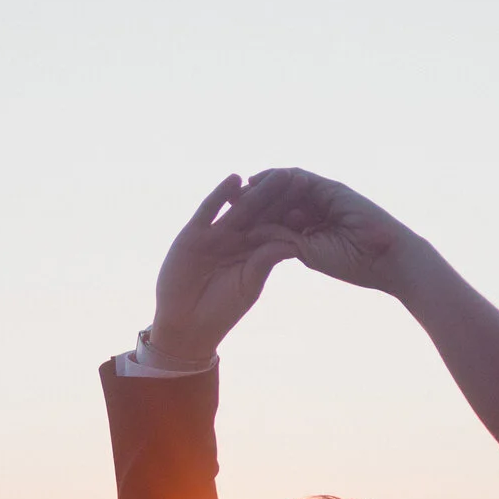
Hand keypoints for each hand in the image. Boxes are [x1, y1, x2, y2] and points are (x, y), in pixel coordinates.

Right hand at [148, 175, 302, 365]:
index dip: (291, 214)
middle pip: (260, 213)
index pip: (275, 228)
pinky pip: (209, 210)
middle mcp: (236, 239)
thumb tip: (293, 243)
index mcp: (253, 252)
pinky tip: (235, 179)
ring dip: (255, 191)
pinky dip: (220, 195)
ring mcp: (215, 234)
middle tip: (297, 178)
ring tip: (273, 175)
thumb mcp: (249, 285)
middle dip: (278, 196)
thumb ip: (266, 261)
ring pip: (238, 207)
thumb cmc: (221, 310)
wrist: (187, 323)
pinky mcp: (193, 233)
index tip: (312, 202)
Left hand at [240, 168, 430, 295]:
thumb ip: (283, 240)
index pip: (276, 219)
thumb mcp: (308, 252)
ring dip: (260, 185)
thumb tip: (252, 232)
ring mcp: (322, 196)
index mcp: (309, 227)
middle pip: (276, 200)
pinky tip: (258, 178)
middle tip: (223, 200)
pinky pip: (299, 177)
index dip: (253, 220)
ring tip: (236, 187)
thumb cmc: (354, 263)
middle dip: (251, 199)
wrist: (386, 258)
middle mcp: (314, 209)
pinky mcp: (329, 187)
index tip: (228, 225)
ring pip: (284, 186)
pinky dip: (278, 176)